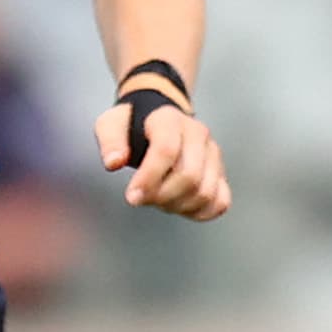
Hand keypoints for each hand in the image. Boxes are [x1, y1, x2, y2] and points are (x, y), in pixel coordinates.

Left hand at [99, 99, 229, 221]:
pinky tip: (178, 208)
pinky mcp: (219, 171)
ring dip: (177, 206)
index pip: (167, 151)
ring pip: (205, 192)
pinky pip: (221, 201)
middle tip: (140, 199)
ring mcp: (213, 153)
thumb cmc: (131, 125)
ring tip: (157, 200)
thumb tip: (114, 163)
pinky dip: (199, 212)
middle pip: (190, 176)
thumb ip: (110, 141)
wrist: (157, 119)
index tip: (131, 197)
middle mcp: (198, 134)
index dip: (149, 179)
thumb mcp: (111, 124)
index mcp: (170, 120)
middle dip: (161, 197)